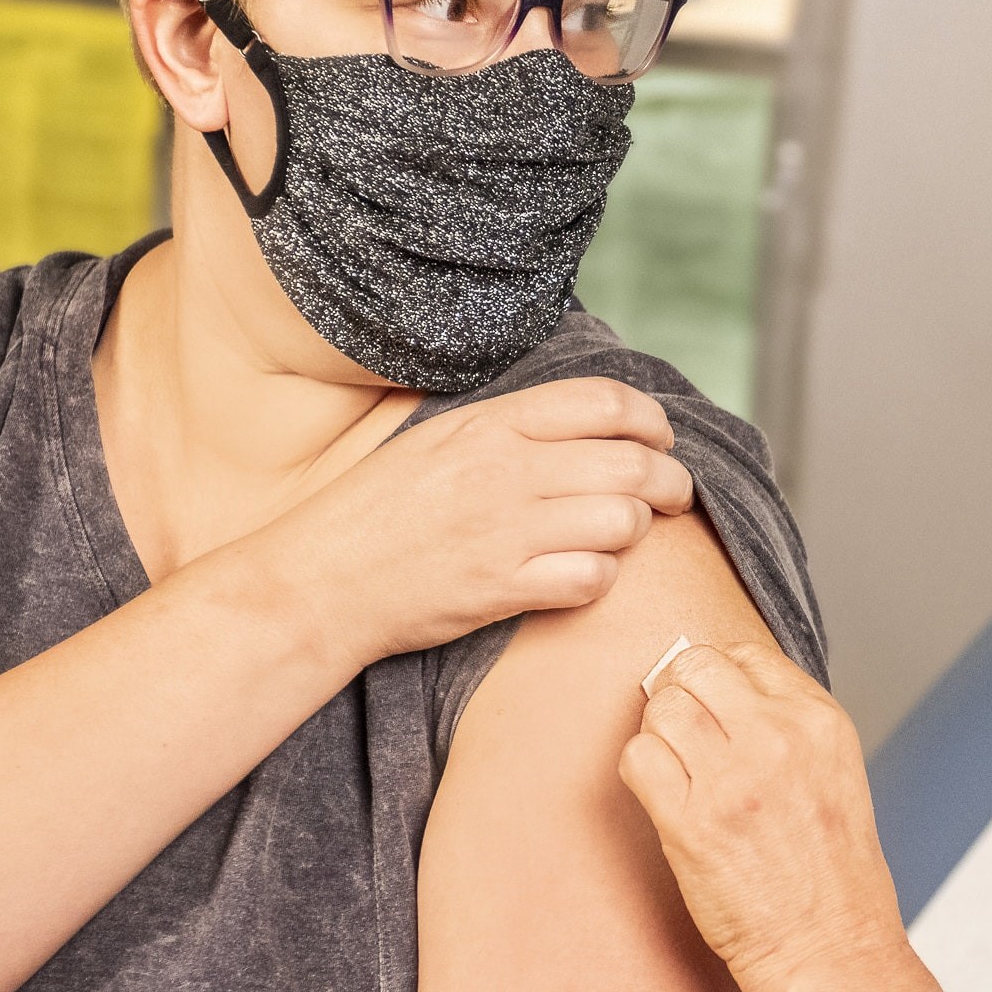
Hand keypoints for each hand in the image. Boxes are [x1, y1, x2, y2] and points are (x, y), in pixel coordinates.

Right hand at [233, 377, 695, 663]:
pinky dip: (600, 579)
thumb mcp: (435, 440)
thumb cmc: (375, 511)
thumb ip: (506, 425)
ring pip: (624, 521)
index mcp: (490, 424)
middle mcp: (505, 471)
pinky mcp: (502, 589)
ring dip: (636, 532)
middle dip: (670, 482)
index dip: (651, 420)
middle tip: (674, 496)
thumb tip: (579, 417)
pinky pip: (591, 579)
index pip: (605, 401)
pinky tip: (582, 575)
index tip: (661, 440)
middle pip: (632, 464)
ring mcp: (506, 532)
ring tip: (621, 537)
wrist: (316, 583)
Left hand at [618, 643, 940, 991]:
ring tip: (678, 773)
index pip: (745, 655)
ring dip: (658, 735)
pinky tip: (664, 798)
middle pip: (694, 668)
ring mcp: (732, 778)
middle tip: (683, 733)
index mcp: (820, 722)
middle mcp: (778, 738)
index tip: (712, 706)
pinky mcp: (691, 822)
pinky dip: (640, 772)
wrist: (830, 949)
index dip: (718, 677)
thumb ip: (788, 725)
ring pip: (659, 708)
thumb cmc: (833, 876)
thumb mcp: (835, 773)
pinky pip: (637, 759)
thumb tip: (725, 691)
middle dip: (679, 693)